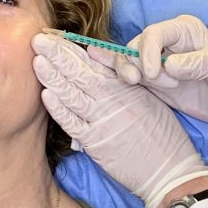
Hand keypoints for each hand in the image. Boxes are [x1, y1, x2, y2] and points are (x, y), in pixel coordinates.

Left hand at [32, 33, 207, 207]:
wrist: (170, 169)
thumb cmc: (163, 135)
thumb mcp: (149, 98)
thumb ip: (124, 79)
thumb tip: (98, 59)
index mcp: (125, 86)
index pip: (94, 61)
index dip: (73, 48)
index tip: (55, 37)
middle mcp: (112, 99)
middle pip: (80, 72)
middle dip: (58, 54)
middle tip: (38, 40)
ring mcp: (102, 120)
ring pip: (72, 94)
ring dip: (53, 77)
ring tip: (37, 60)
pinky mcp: (96, 143)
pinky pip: (72, 123)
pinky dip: (59, 109)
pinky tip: (46, 95)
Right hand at [89, 15, 207, 147]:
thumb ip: (199, 63)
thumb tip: (169, 65)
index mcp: (184, 30)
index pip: (154, 33)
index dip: (147, 51)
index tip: (151, 73)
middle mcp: (168, 42)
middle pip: (136, 45)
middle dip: (135, 63)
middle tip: (149, 82)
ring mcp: (158, 61)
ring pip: (128, 59)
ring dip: (127, 71)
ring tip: (138, 84)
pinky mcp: (153, 81)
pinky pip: (130, 73)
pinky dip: (116, 73)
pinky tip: (102, 70)